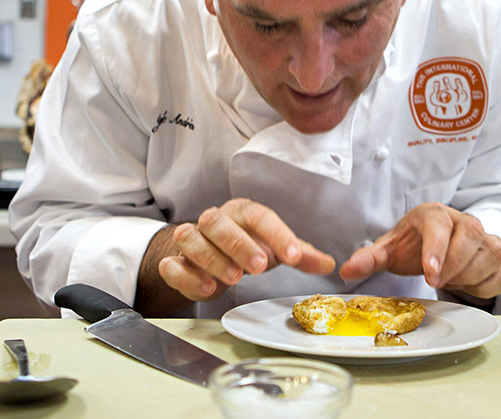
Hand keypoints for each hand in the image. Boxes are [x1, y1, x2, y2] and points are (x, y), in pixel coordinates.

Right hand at [158, 198, 335, 302]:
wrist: (208, 254)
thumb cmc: (245, 246)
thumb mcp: (274, 248)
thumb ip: (299, 255)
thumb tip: (329, 265)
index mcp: (242, 213)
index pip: (258, 215)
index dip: (276, 234)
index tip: (293, 256)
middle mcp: (214, 222)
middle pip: (216, 221)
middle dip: (238, 243)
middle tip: (259, 267)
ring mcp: (191, 241)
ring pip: (189, 237)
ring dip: (211, 257)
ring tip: (233, 278)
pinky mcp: (174, 262)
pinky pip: (171, 265)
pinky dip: (185, 275)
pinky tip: (206, 287)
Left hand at [338, 202, 500, 299]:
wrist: (432, 244)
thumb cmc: (412, 244)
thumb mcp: (388, 250)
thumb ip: (368, 259)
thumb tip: (346, 270)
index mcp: (434, 214)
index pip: (441, 224)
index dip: (437, 248)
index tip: (429, 273)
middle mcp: (463, 221)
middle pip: (473, 233)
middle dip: (456, 263)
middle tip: (435, 281)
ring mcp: (484, 239)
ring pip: (494, 252)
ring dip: (473, 274)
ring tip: (449, 281)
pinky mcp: (497, 259)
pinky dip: (489, 285)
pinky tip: (467, 287)